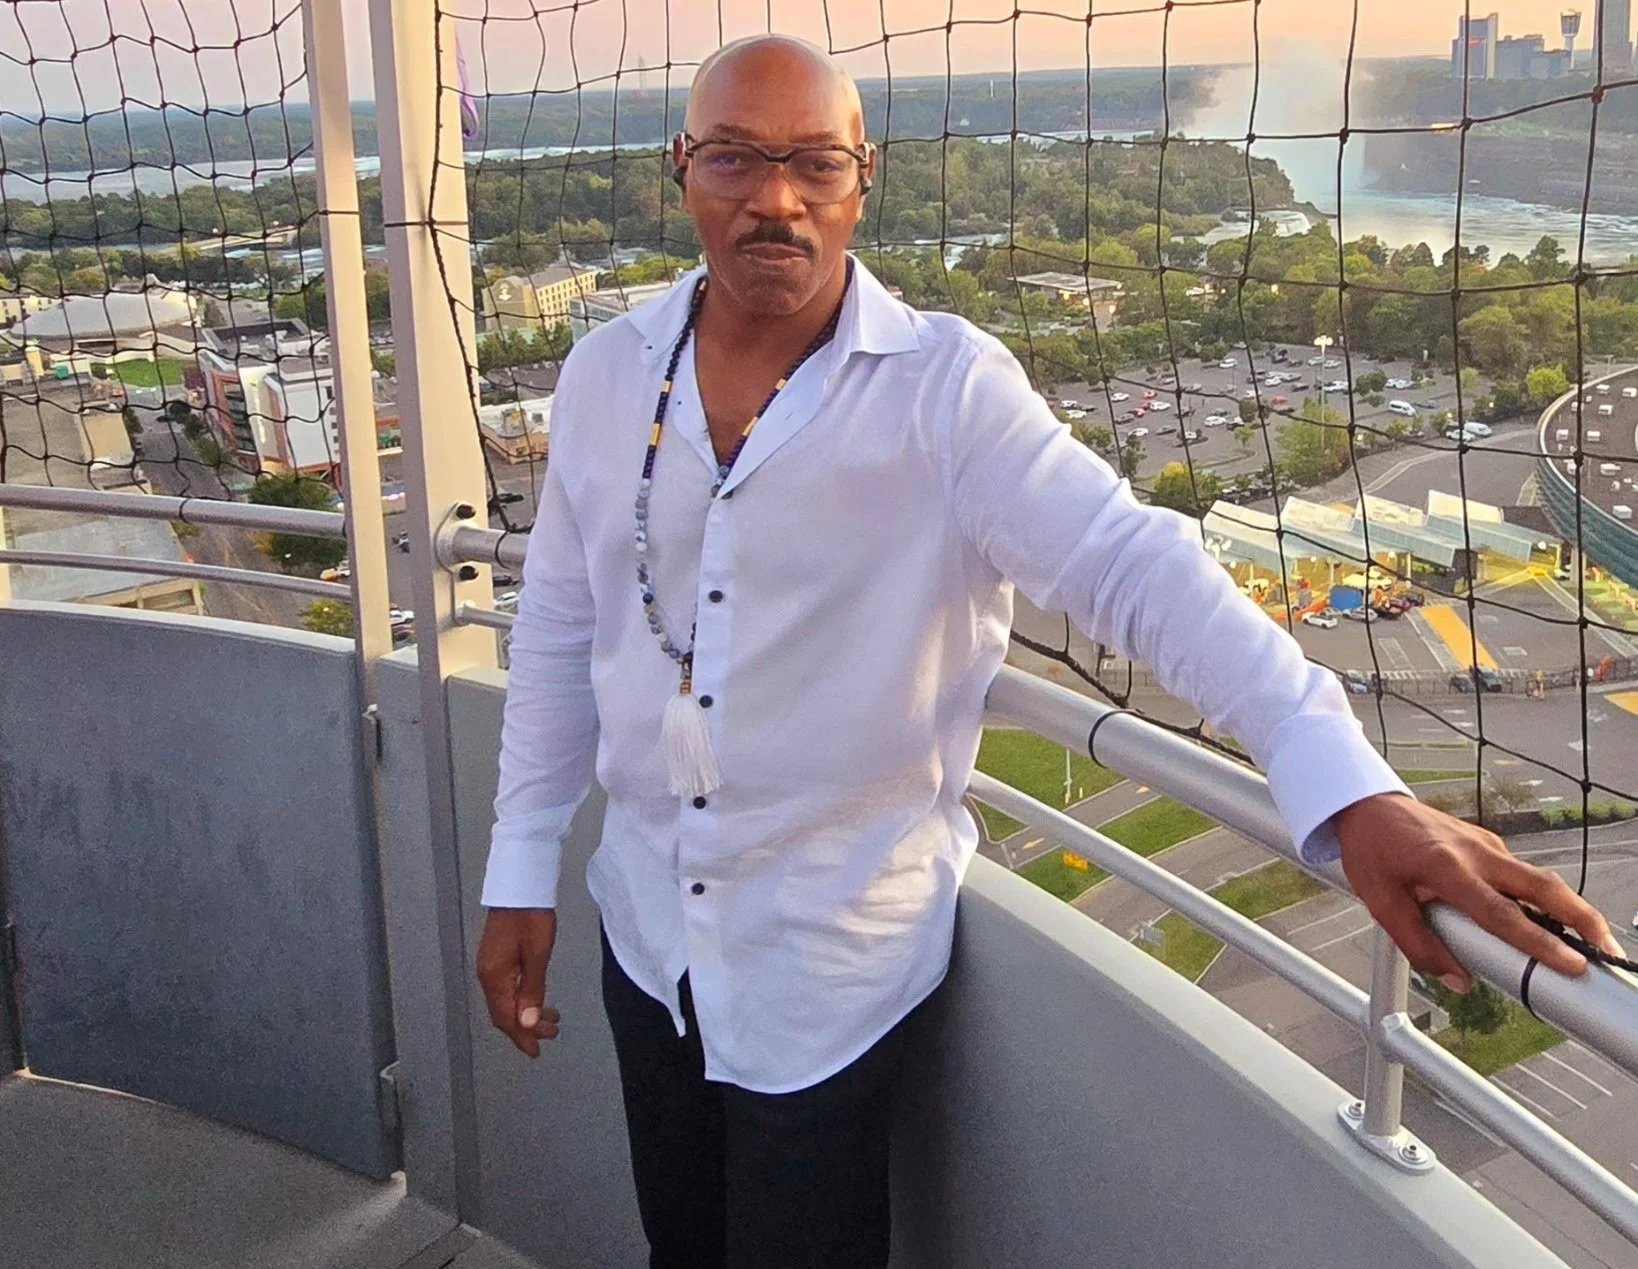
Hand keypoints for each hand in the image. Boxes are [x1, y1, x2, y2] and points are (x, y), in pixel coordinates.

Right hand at [476, 908, 560, 1056]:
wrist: (521, 887)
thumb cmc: (531, 917)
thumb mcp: (538, 955)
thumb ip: (532, 990)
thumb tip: (527, 1024)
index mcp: (495, 977)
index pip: (505, 1018)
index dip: (521, 1037)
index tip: (537, 1050)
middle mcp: (487, 975)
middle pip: (503, 1013)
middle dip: (526, 1028)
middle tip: (551, 1034)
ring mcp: (490, 966)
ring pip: (505, 1001)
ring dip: (526, 1013)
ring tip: (551, 1018)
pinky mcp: (496, 958)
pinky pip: (506, 989)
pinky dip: (522, 999)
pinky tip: (536, 999)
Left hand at [1335, 792, 1621, 991]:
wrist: (1367, 804)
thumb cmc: (1371, 851)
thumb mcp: (1380, 902)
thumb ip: (1418, 944)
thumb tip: (1458, 981)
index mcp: (1448, 868)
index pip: (1502, 914)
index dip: (1539, 942)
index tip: (1572, 964)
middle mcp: (1477, 854)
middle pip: (1543, 887)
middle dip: (1582, 919)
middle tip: (1608, 951)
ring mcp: (1486, 846)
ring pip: (1538, 879)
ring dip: (1569, 909)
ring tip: (1592, 944)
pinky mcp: (1488, 845)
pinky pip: (1520, 875)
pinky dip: (1541, 899)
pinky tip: (1548, 923)